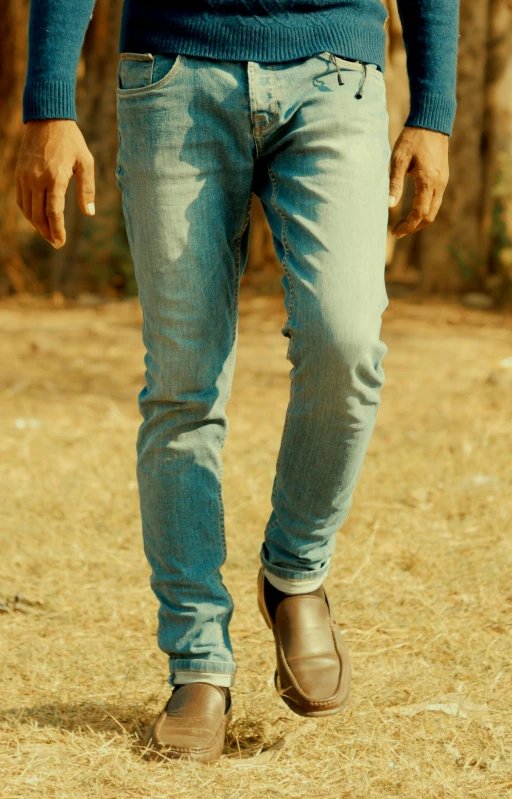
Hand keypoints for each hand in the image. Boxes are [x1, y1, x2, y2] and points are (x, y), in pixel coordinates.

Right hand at [15, 119, 94, 248]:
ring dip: (37, 226)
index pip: (54, 212)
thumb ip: (87, 189)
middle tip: (56, 243)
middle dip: (47, 233)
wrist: (46, 118)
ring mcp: (25, 177)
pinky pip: (21, 200)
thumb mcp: (86, 162)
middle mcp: (37, 179)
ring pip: (28, 210)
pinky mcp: (19, 174)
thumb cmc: (71, 140)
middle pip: (39, 215)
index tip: (61, 242)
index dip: (57, 230)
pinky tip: (37, 220)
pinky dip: (28, 213)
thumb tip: (89, 213)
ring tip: (49, 234)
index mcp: (56, 177)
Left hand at [388, 126, 448, 238]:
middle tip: (397, 231)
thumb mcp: (398, 160)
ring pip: (434, 210)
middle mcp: (439, 184)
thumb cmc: (412, 139)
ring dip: (419, 220)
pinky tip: (413, 210)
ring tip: (403, 223)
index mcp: (428, 181)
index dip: (407, 226)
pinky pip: (436, 200)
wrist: (432, 122)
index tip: (394, 232)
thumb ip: (394, 184)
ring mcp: (443, 181)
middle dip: (413, 227)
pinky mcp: (443, 178)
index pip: (419, 213)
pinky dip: (425, 210)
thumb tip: (389, 206)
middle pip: (429, 216)